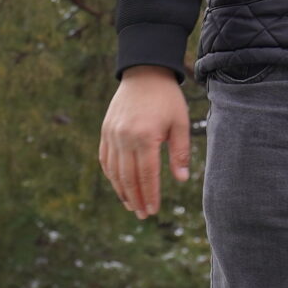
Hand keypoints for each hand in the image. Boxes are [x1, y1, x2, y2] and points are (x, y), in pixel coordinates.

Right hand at [99, 66, 190, 217]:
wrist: (144, 72)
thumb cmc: (167, 98)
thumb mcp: (180, 123)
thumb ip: (179, 152)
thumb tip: (181, 180)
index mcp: (145, 137)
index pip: (147, 175)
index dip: (150, 195)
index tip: (153, 211)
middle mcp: (125, 138)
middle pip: (129, 177)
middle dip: (136, 199)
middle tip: (143, 215)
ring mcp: (112, 134)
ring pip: (114, 171)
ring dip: (122, 191)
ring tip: (131, 205)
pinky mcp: (106, 130)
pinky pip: (105, 159)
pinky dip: (111, 175)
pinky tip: (118, 185)